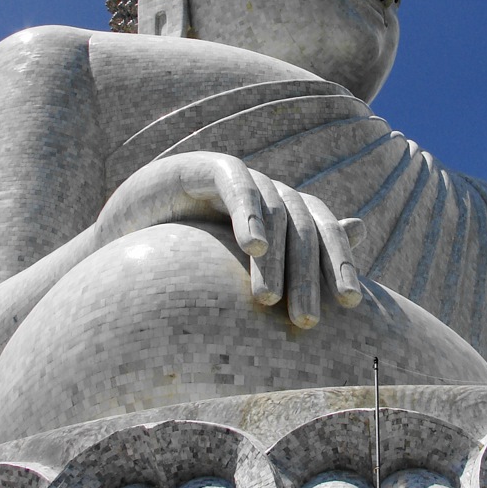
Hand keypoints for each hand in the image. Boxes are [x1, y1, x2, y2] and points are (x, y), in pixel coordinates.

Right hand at [94, 151, 364, 327]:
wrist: (124, 230)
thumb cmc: (189, 251)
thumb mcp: (245, 264)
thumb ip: (299, 251)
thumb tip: (362, 225)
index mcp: (284, 211)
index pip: (324, 231)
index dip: (340, 262)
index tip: (352, 304)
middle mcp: (268, 189)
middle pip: (304, 226)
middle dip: (308, 275)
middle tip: (305, 320)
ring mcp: (239, 176)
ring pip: (274, 211)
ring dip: (275, 259)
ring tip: (269, 300)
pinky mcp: (203, 166)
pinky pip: (236, 186)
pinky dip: (248, 214)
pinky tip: (253, 247)